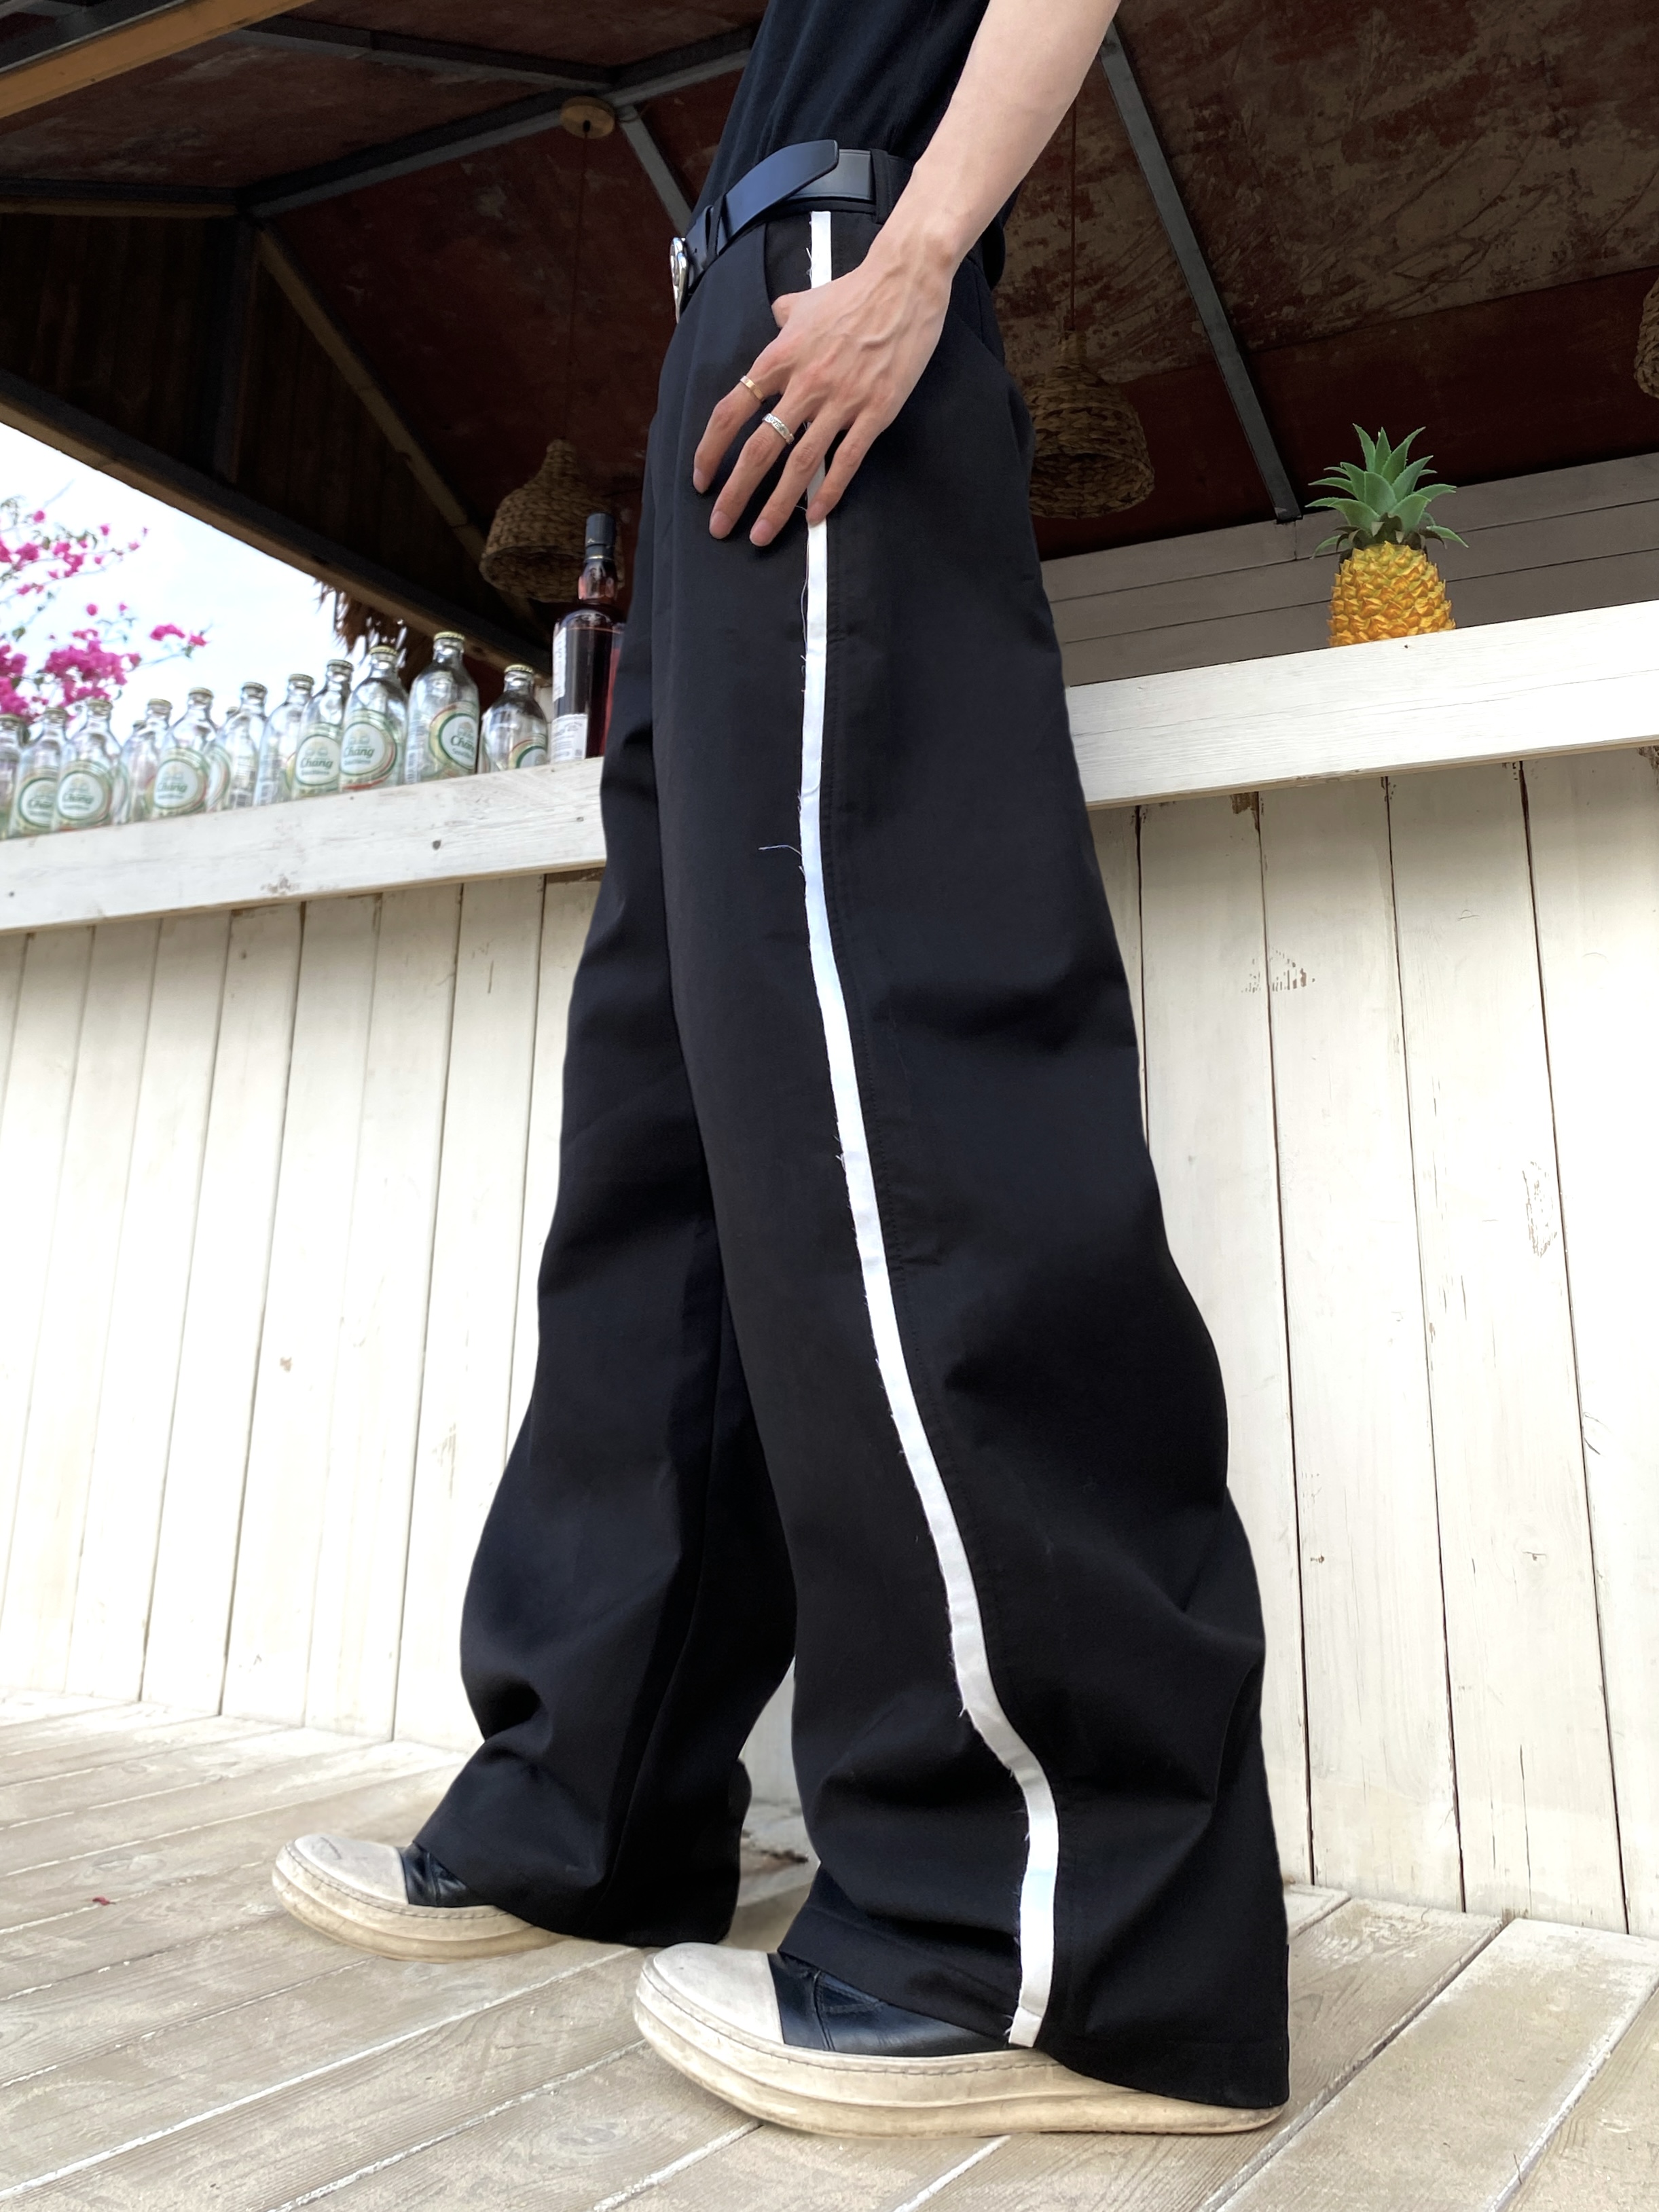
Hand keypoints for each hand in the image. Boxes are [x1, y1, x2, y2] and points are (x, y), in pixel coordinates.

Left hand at [691, 234, 953, 545]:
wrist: (905, 283)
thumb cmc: (855, 291)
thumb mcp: (805, 302)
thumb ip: (783, 317)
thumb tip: (774, 317)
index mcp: (780, 357)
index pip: (732, 411)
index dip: (710, 449)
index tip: (701, 478)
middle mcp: (804, 383)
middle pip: (758, 449)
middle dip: (734, 493)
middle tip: (720, 526)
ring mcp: (840, 401)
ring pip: (799, 464)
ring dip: (776, 506)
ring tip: (760, 534)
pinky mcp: (874, 412)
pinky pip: (845, 461)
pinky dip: (828, 493)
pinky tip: (813, 517)